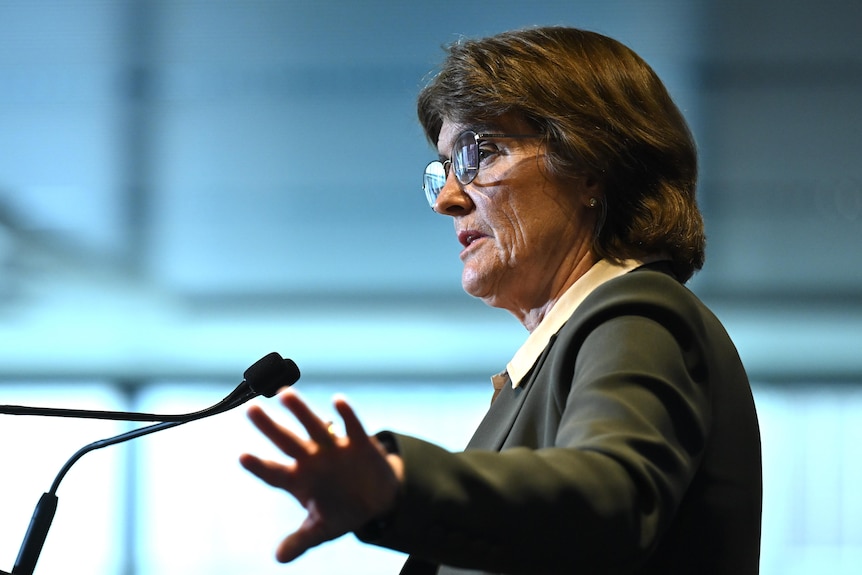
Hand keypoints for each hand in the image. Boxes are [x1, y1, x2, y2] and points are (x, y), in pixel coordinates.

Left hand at [239, 389, 401, 562]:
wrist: (378, 500)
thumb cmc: (342, 511)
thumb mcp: (321, 530)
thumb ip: (301, 541)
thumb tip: (278, 558)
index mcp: (299, 480)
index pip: (274, 473)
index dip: (259, 466)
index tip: (242, 456)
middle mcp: (312, 459)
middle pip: (287, 441)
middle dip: (269, 427)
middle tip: (250, 409)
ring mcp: (333, 448)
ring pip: (314, 427)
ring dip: (300, 411)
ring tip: (286, 394)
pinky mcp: (358, 442)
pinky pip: (350, 426)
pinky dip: (346, 414)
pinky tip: (337, 401)